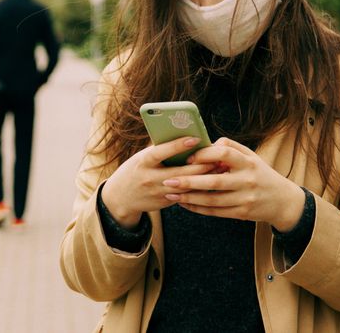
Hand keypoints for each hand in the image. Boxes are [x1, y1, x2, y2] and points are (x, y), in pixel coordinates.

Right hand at [100, 138, 215, 229]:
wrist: (121, 198)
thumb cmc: (135, 170)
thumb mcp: (142, 158)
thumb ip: (159, 150)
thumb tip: (182, 136)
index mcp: (143, 163)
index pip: (161, 152)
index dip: (177, 146)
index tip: (195, 138)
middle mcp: (150, 179)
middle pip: (180, 173)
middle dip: (200, 165)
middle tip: (217, 157)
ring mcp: (157, 193)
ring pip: (186, 187)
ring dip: (204, 178)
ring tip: (219, 168)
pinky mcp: (164, 203)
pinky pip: (185, 196)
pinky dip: (198, 188)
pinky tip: (211, 181)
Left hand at [162, 137, 304, 230]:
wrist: (282, 201)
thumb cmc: (260, 174)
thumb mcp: (251, 157)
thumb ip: (231, 148)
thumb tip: (207, 144)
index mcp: (248, 162)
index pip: (225, 154)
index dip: (205, 154)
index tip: (188, 157)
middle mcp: (247, 180)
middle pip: (214, 181)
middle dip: (189, 181)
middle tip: (168, 180)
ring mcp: (245, 199)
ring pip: (212, 200)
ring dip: (189, 198)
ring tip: (170, 194)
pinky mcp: (241, 213)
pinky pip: (215, 211)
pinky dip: (198, 208)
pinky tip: (184, 204)